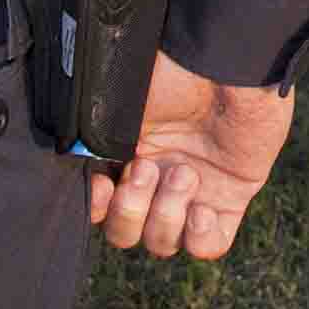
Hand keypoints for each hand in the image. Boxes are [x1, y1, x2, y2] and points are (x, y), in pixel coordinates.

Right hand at [89, 55, 296, 260]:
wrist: (225, 63)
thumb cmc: (171, 72)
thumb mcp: (118, 103)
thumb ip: (93, 140)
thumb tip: (76, 164)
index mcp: (125, 154)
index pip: (100, 205)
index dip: (97, 208)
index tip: (102, 184)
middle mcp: (156, 176)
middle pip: (126, 232)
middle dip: (130, 210)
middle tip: (147, 169)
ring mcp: (193, 190)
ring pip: (162, 242)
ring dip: (166, 215)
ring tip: (185, 173)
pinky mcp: (231, 196)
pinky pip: (210, 245)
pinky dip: (200, 238)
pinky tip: (202, 209)